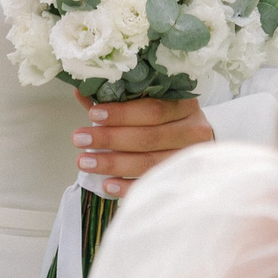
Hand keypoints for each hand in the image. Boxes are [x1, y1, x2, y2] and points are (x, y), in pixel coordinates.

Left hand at [71, 96, 212, 196]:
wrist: (199, 142)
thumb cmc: (168, 120)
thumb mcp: (151, 103)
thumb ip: (119, 99)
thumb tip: (82, 90)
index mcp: (184, 104)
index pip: (153, 109)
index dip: (122, 113)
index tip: (93, 115)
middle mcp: (193, 130)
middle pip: (149, 137)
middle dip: (110, 138)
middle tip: (79, 139)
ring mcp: (191, 157)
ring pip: (150, 162)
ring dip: (114, 163)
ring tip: (85, 162)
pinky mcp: (185, 179)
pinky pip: (154, 184)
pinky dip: (128, 186)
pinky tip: (107, 183)